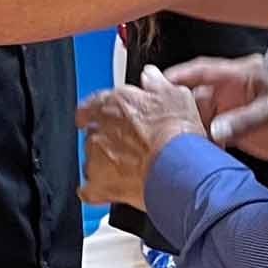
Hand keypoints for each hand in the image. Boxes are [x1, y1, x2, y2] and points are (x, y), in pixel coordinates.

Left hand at [76, 66, 205, 209]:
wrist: (178, 168)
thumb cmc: (177, 133)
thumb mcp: (175, 96)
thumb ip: (156, 84)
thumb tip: (150, 76)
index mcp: (113, 104)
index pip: (89, 105)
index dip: (95, 112)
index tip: (100, 117)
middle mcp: (99, 130)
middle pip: (92, 133)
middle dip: (107, 138)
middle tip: (129, 145)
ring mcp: (96, 159)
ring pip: (90, 160)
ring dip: (103, 163)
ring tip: (129, 168)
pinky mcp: (100, 186)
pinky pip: (89, 190)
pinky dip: (97, 190)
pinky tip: (110, 189)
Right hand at [166, 55, 267, 159]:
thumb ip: (245, 118)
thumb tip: (216, 129)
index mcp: (243, 75)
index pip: (205, 69)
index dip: (182, 73)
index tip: (162, 79)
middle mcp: (235, 92)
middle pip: (198, 94)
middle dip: (180, 102)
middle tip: (161, 113)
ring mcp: (235, 111)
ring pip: (203, 115)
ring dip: (191, 125)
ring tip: (176, 135)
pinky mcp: (238, 130)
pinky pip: (214, 134)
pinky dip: (203, 141)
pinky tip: (195, 149)